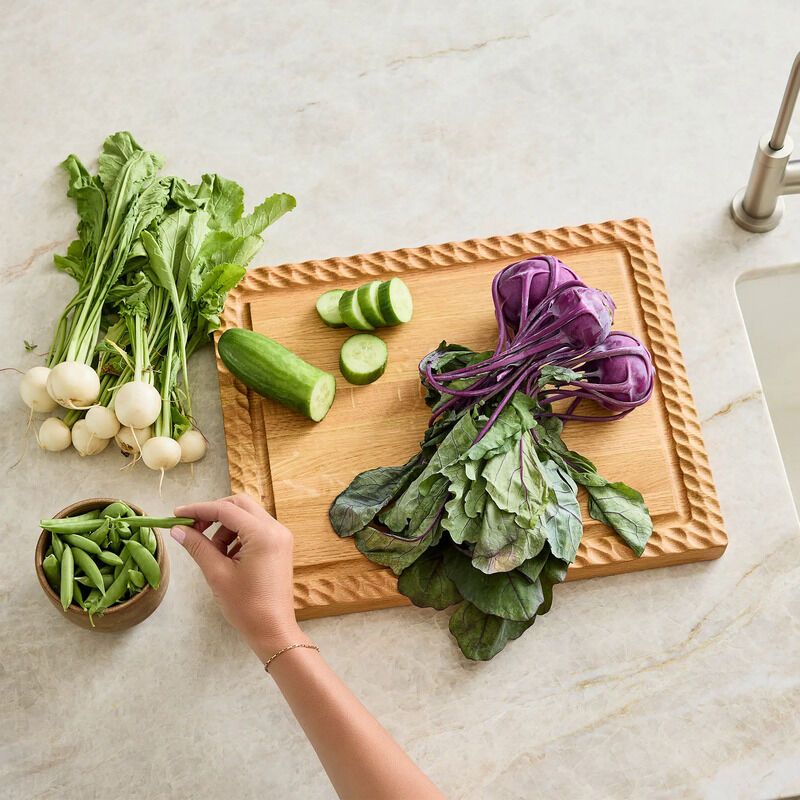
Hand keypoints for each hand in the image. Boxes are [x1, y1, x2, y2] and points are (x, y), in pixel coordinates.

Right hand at [171, 494, 308, 660]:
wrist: (273, 630)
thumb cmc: (246, 606)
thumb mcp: (217, 574)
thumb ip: (198, 546)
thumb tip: (177, 529)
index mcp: (263, 534)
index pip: (226, 510)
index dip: (199, 510)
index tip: (177, 514)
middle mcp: (276, 529)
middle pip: (239, 505)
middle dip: (213, 514)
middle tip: (192, 529)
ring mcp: (281, 537)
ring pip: (247, 517)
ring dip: (225, 528)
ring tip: (212, 554)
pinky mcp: (280, 546)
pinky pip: (255, 529)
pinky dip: (237, 536)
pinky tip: (227, 558)